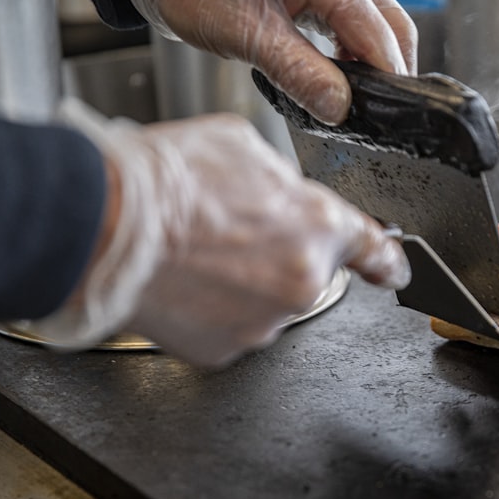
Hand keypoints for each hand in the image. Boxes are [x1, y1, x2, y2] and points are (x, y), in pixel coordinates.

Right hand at [30, 101, 409, 366]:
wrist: (105, 228)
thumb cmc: (167, 182)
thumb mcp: (243, 147)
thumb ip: (282, 181)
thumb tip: (286, 194)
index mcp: (318, 226)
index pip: (374, 250)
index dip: (385, 260)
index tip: (393, 270)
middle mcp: (302, 280)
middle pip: (306, 270)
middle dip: (278, 255)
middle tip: (230, 233)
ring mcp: (265, 322)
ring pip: (266, 301)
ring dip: (244, 282)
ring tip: (197, 253)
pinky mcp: (226, 351)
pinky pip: (231, 327)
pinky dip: (214, 309)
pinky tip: (187, 281)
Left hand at [119, 0, 417, 124]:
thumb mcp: (248, 35)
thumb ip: (300, 73)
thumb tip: (341, 109)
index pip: (379, 36)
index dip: (387, 81)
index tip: (386, 118)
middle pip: (392, 27)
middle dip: (390, 71)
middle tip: (377, 114)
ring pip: (379, 21)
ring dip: (373, 59)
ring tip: (356, 97)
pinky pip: (357, 15)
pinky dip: (356, 46)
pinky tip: (340, 73)